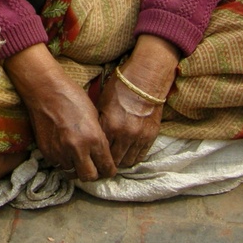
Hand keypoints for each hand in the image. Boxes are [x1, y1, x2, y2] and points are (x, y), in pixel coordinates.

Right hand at [4, 45, 115, 181]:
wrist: (45, 90)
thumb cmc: (72, 97)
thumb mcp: (94, 116)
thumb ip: (99, 137)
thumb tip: (102, 154)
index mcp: (94, 138)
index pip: (107, 168)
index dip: (109, 170)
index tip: (107, 168)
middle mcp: (78, 149)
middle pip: (90, 177)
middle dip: (94, 173)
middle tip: (93, 166)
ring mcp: (60, 152)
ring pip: (72, 173)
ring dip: (76, 167)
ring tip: (76, 156)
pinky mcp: (46, 151)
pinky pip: (58, 165)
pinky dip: (63, 161)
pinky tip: (64, 149)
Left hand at [96, 35, 179, 167]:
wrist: (144, 80)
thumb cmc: (119, 88)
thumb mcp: (102, 103)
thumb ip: (98, 123)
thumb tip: (91, 138)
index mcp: (109, 124)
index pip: (100, 150)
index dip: (96, 154)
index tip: (94, 157)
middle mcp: (124, 134)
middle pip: (114, 160)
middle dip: (108, 162)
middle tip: (104, 161)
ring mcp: (139, 136)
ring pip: (128, 161)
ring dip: (121, 161)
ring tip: (116, 159)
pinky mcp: (151, 136)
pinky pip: (141, 156)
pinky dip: (133, 158)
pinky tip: (128, 155)